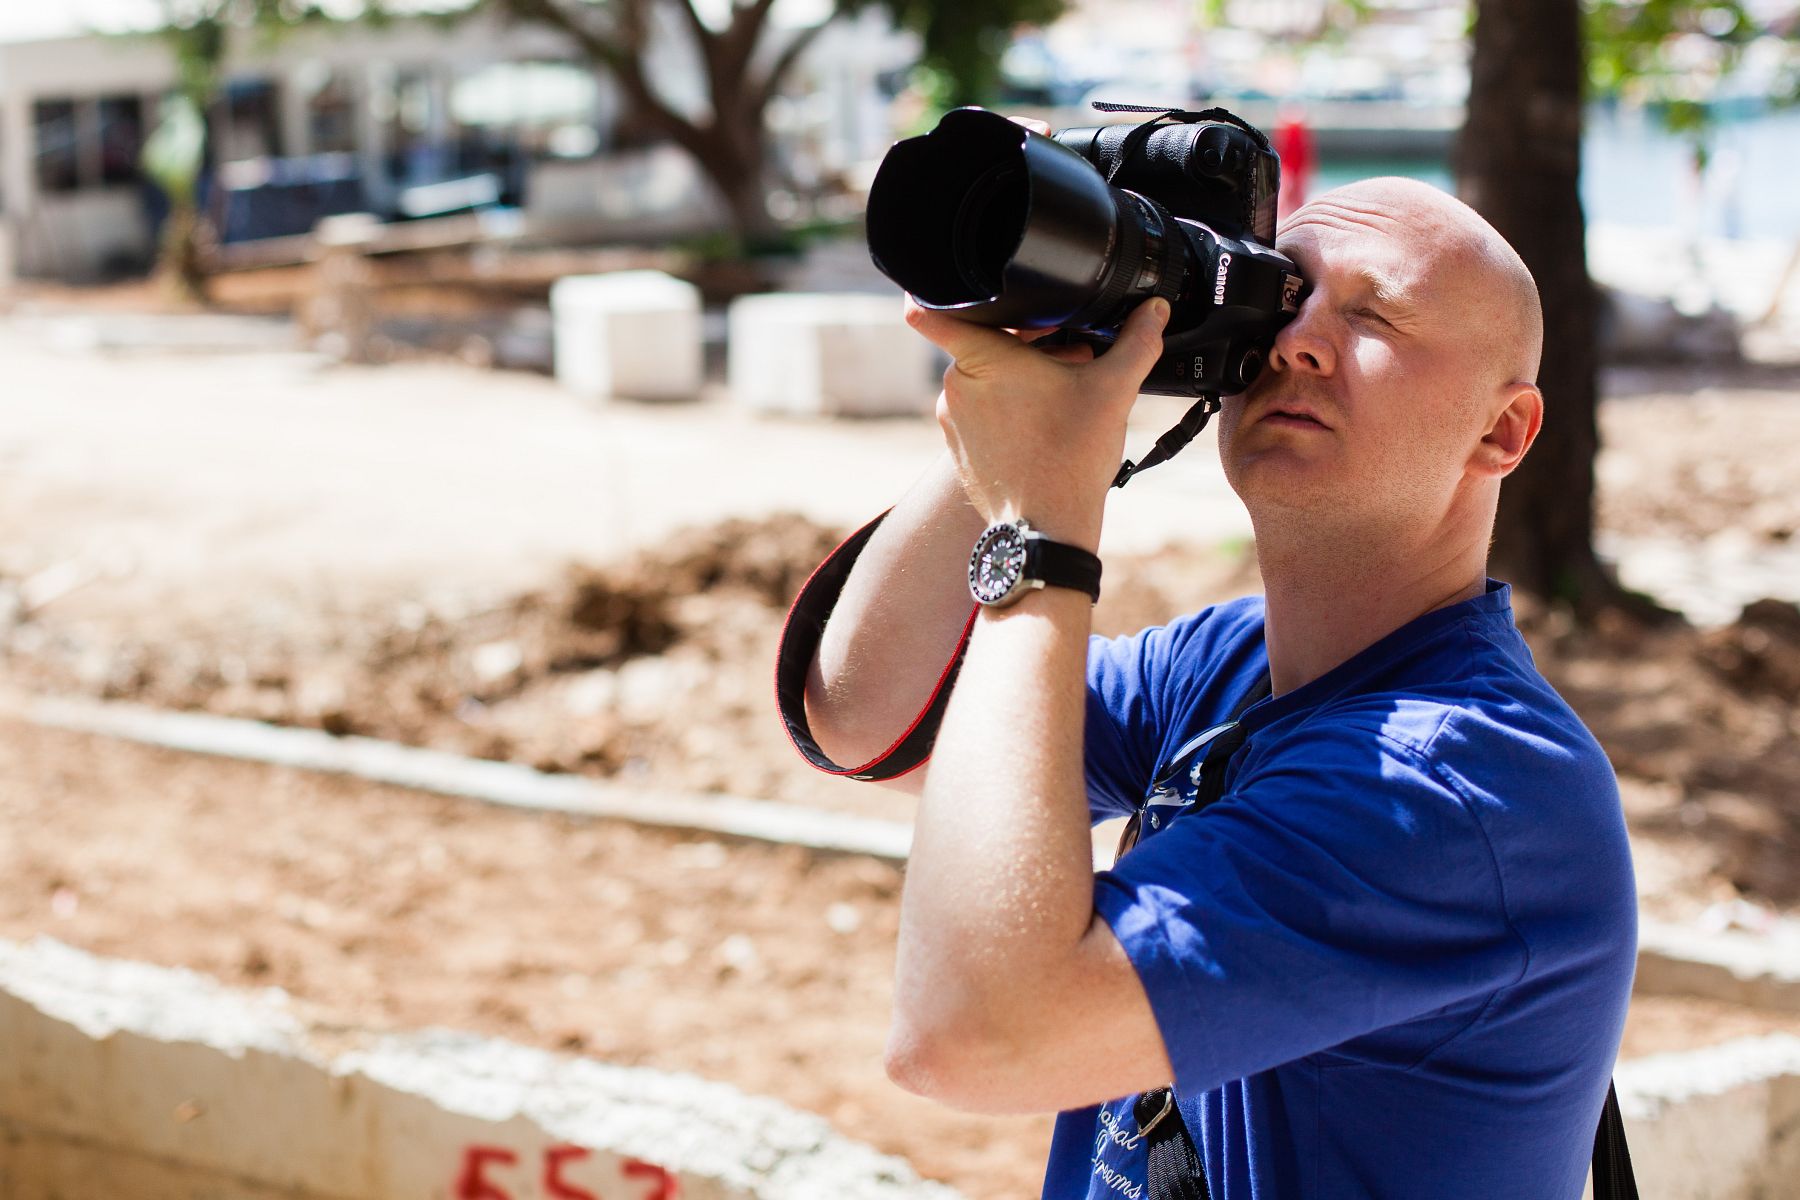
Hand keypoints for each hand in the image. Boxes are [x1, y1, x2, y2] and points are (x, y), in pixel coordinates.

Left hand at [905, 295, 1169, 552]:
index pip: (931, 312)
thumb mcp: (1113, 390)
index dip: (929, 291)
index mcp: (981, 358)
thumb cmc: (1070, 459)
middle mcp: (954, 386)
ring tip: (1062, 394)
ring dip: (1018, 376)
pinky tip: (1043, 423)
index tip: (939, 282)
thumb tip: (1156, 309)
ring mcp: (951, 420)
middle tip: (1069, 358)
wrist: (1045, 530)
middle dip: (1025, 343)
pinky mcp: (957, 447)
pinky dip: (1007, 408)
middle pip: (982, 341)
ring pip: (983, 377)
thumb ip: (1137, 341)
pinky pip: (979, 411)